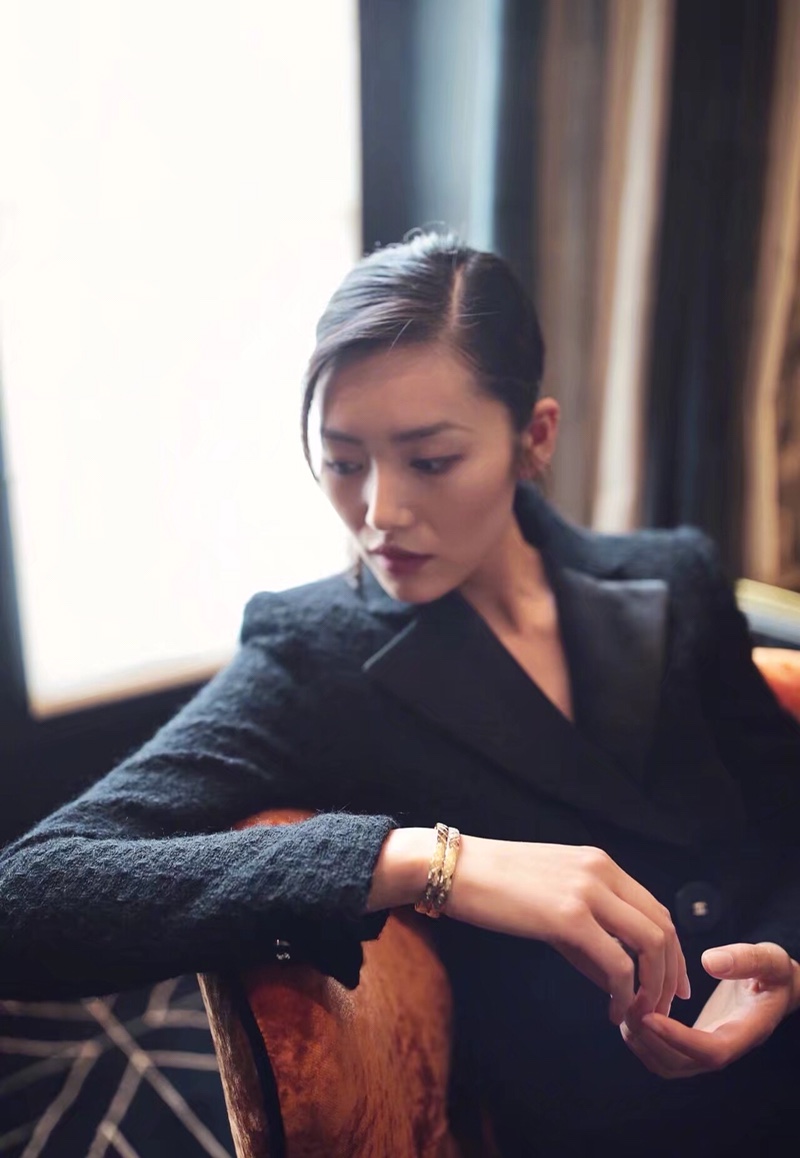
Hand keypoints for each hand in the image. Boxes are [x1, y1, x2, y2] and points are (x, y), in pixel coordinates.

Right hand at [445, 837, 689, 1025]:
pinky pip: (617, 963)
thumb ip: (588, 930)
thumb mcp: (552, 897)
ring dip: (652, 986)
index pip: (656, 908)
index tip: (669, 982)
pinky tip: (612, 1010)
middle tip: (663, 1006)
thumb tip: (616, 977)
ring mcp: (587, 892)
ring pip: (650, 944)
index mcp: (599, 863)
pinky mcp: (568, 918)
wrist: (454, 869)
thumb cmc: (495, 885)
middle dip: (669, 973)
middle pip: (662, 927)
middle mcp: (601, 872)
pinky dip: (624, 993)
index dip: (671, 950)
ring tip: (639, 1013)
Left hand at [620, 941, 799, 1077]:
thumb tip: (709, 962)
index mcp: (746, 1032)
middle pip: (681, 1065)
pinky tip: (634, 1007)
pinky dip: (643, 1037)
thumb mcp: (770, 959)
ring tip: (626, 1006)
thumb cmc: (774, 973)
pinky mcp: (694, 1041)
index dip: (678, 1039)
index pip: (711, 1052)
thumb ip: (747, 960)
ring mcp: (707, 1048)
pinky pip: (664, 1053)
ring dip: (641, 1042)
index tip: (649, 1016)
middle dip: (649, 1040)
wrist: (775, 987)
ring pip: (667, 1064)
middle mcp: (724, 1048)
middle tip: (629, 1006)